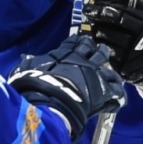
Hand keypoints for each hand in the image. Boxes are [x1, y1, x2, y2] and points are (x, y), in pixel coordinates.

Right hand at [8, 34, 125, 141]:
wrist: (51, 102)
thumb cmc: (36, 85)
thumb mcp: (26, 70)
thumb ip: (28, 63)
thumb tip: (25, 58)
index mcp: (64, 53)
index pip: (73, 42)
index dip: (76, 41)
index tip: (78, 41)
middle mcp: (82, 60)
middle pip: (93, 48)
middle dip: (95, 49)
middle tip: (97, 51)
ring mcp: (95, 74)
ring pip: (107, 63)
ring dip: (107, 65)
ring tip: (109, 70)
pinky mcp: (104, 90)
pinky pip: (117, 89)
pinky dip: (117, 92)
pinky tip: (116, 96)